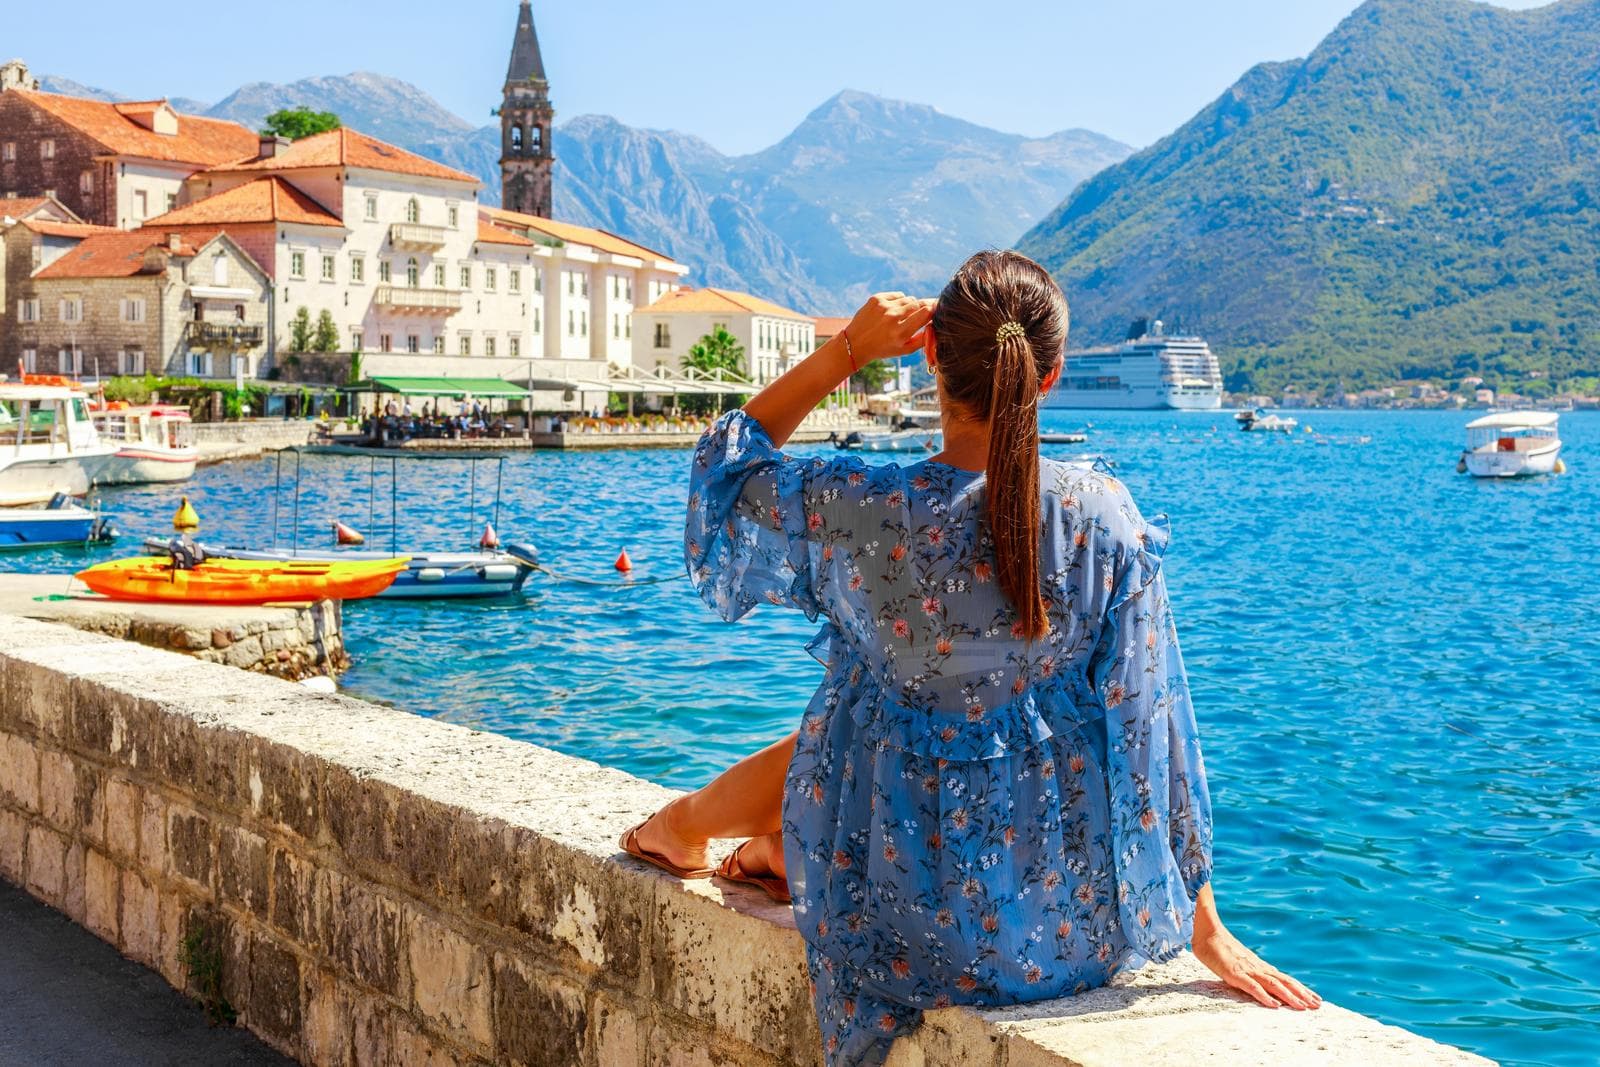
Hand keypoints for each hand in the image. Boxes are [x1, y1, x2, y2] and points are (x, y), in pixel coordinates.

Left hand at [843, 293, 935, 364]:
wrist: (855, 344)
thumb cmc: (883, 348)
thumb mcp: (905, 350)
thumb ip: (924, 339)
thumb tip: (937, 325)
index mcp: (901, 333)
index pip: (926, 313)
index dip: (934, 309)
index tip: (938, 308)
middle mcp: (892, 318)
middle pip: (918, 303)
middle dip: (925, 306)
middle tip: (928, 308)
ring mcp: (883, 307)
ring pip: (909, 299)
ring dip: (910, 306)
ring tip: (903, 316)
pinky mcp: (876, 299)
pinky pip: (897, 295)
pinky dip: (899, 301)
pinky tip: (893, 310)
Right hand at [1192, 925, 1321, 1010]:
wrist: (1206, 932)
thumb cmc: (1217, 947)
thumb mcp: (1237, 961)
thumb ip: (1248, 970)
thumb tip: (1259, 980)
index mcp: (1259, 966)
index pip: (1284, 978)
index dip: (1300, 989)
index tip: (1314, 998)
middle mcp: (1257, 967)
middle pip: (1284, 982)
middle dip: (1302, 994)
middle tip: (1318, 1006)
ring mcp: (1247, 970)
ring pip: (1273, 985)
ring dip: (1290, 996)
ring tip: (1304, 1007)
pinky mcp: (1234, 974)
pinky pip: (1252, 987)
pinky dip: (1264, 996)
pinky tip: (1274, 1005)